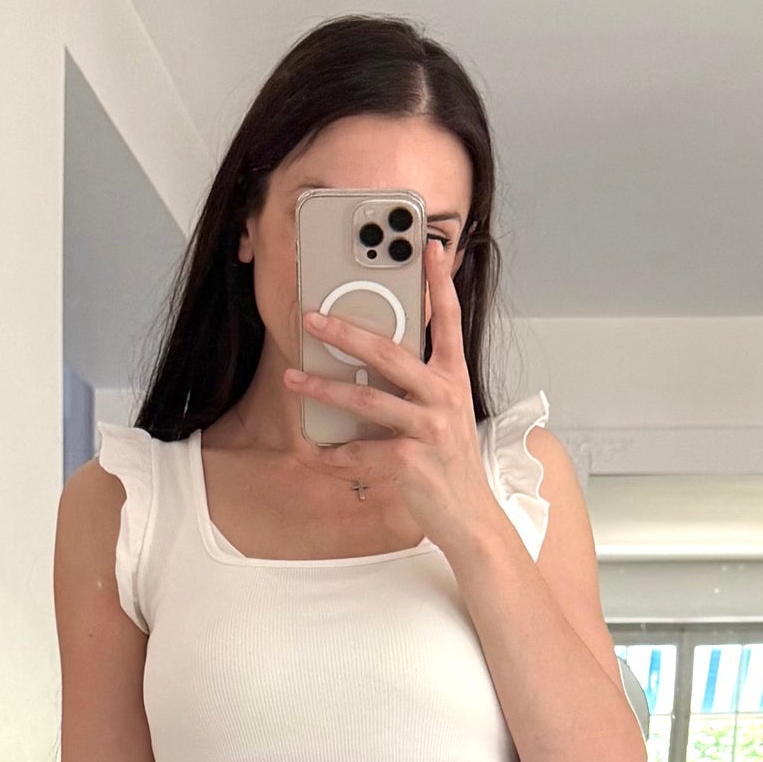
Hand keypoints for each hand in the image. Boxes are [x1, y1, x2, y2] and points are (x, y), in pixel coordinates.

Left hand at [283, 240, 506, 561]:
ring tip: (292, 378)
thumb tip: (371, 359)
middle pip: (389, 353)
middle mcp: (444, 396)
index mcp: (453, 377)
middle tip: (312, 318)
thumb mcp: (443, 412)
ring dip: (323, 388)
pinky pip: (360, 451)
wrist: (469, 514)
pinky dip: (332, 452)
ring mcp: (429, 428)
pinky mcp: (411, 461)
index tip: (429, 246)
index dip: (440, 281)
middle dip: (345, 332)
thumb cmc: (449, 460)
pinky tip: (312, 449)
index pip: (449, 319)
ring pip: (366, 400)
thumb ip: (417, 383)